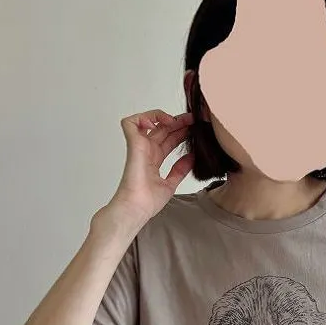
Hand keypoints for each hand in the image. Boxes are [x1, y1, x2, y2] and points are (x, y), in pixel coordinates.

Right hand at [108, 109, 194, 223]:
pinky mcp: (133, 145)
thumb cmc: (148, 201)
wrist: (137, 208)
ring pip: (147, 121)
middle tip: (193, 119)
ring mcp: (139, 147)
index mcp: (154, 160)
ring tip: (176, 120)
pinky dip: (142, 117)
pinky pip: (130, 123)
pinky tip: (159, 122)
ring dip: (162, 116)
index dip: (181, 131)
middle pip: (162, 129)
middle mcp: (146, 151)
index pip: (169, 139)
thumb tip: (192, 157)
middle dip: (178, 121)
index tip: (195, 128)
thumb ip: (180, 169)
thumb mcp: (171, 183)